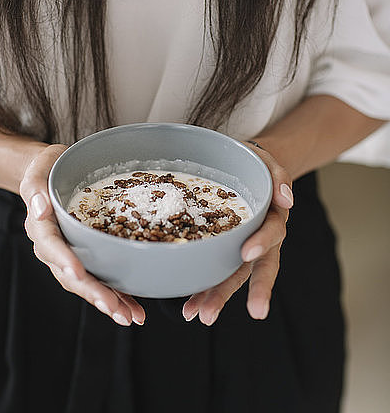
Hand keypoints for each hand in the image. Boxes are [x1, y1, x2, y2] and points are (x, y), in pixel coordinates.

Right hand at [20, 144, 145, 325]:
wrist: (56, 173)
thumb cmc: (50, 168)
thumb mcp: (40, 168)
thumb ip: (35, 186)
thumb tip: (40, 209)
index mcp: (41, 226)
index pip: (51, 245)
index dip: (64, 260)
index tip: (78, 273)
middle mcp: (54, 246)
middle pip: (70, 274)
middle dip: (92, 292)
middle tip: (113, 308)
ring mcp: (70, 254)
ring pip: (86, 283)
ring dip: (107, 301)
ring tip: (129, 315)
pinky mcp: (86, 256)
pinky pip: (99, 278)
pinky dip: (116, 294)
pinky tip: (132, 308)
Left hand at [182, 142, 292, 324]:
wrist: (247, 167)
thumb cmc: (255, 164)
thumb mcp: (267, 161)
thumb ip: (279, 175)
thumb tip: (287, 199)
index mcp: (273, 216)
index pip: (272, 231)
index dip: (261, 242)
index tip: (248, 252)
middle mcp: (261, 238)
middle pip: (258, 266)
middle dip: (253, 290)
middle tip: (249, 312)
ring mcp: (243, 248)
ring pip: (235, 276)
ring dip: (220, 296)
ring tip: (201, 315)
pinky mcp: (225, 252)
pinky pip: (217, 272)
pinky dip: (204, 291)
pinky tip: (189, 307)